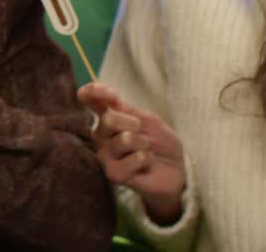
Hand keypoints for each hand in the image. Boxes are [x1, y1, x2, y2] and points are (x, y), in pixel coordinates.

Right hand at [78, 82, 185, 224]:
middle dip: (134, 124)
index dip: (94, 92)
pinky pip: (135, 158)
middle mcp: (101, 136)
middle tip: (142, 133)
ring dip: (143, 144)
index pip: (89, 100)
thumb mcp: (148, 119)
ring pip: (125, 139)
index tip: (112, 95)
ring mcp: (105, 155)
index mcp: (108, 118)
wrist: (175, 169)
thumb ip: (127, 109)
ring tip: (145, 152)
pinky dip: (147, 159)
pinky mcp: (114, 174)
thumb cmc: (160, 143)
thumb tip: (109, 99)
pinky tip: (145, 165)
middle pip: (109, 119)